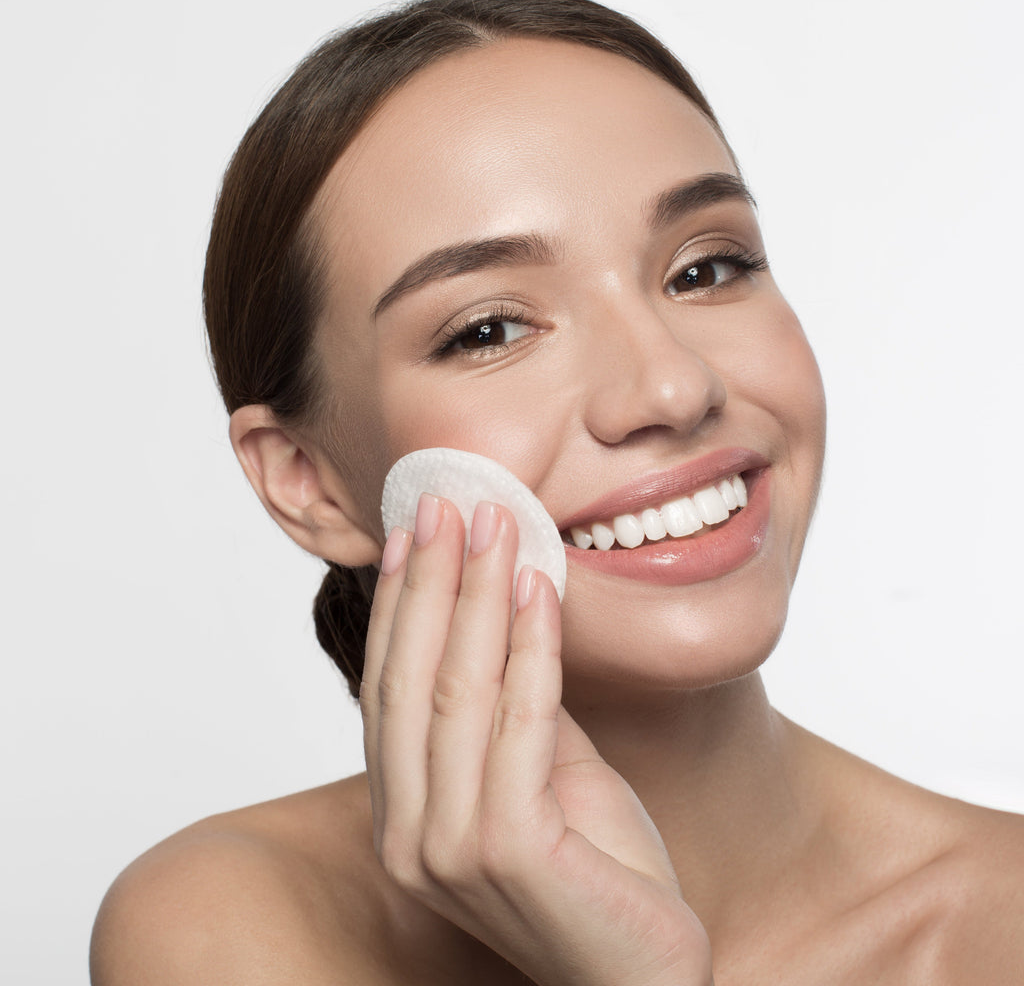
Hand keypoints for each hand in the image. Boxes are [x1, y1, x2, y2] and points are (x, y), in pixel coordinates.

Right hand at [361, 494, 712, 985]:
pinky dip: (530, 648)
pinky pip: (519, 724)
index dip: (402, 603)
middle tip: (448, 503)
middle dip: (432, 580)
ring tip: (494, 524)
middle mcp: (407, 834)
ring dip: (477, 595)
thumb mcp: (542, 772)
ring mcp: (449, 850)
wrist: (644, 972)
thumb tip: (507, 610)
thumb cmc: (595, 869)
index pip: (390, 688)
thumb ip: (511, 707)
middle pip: (411, 680)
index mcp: (403, 812)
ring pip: (458, 692)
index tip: (415, 531)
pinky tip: (538, 589)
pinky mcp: (509, 853)